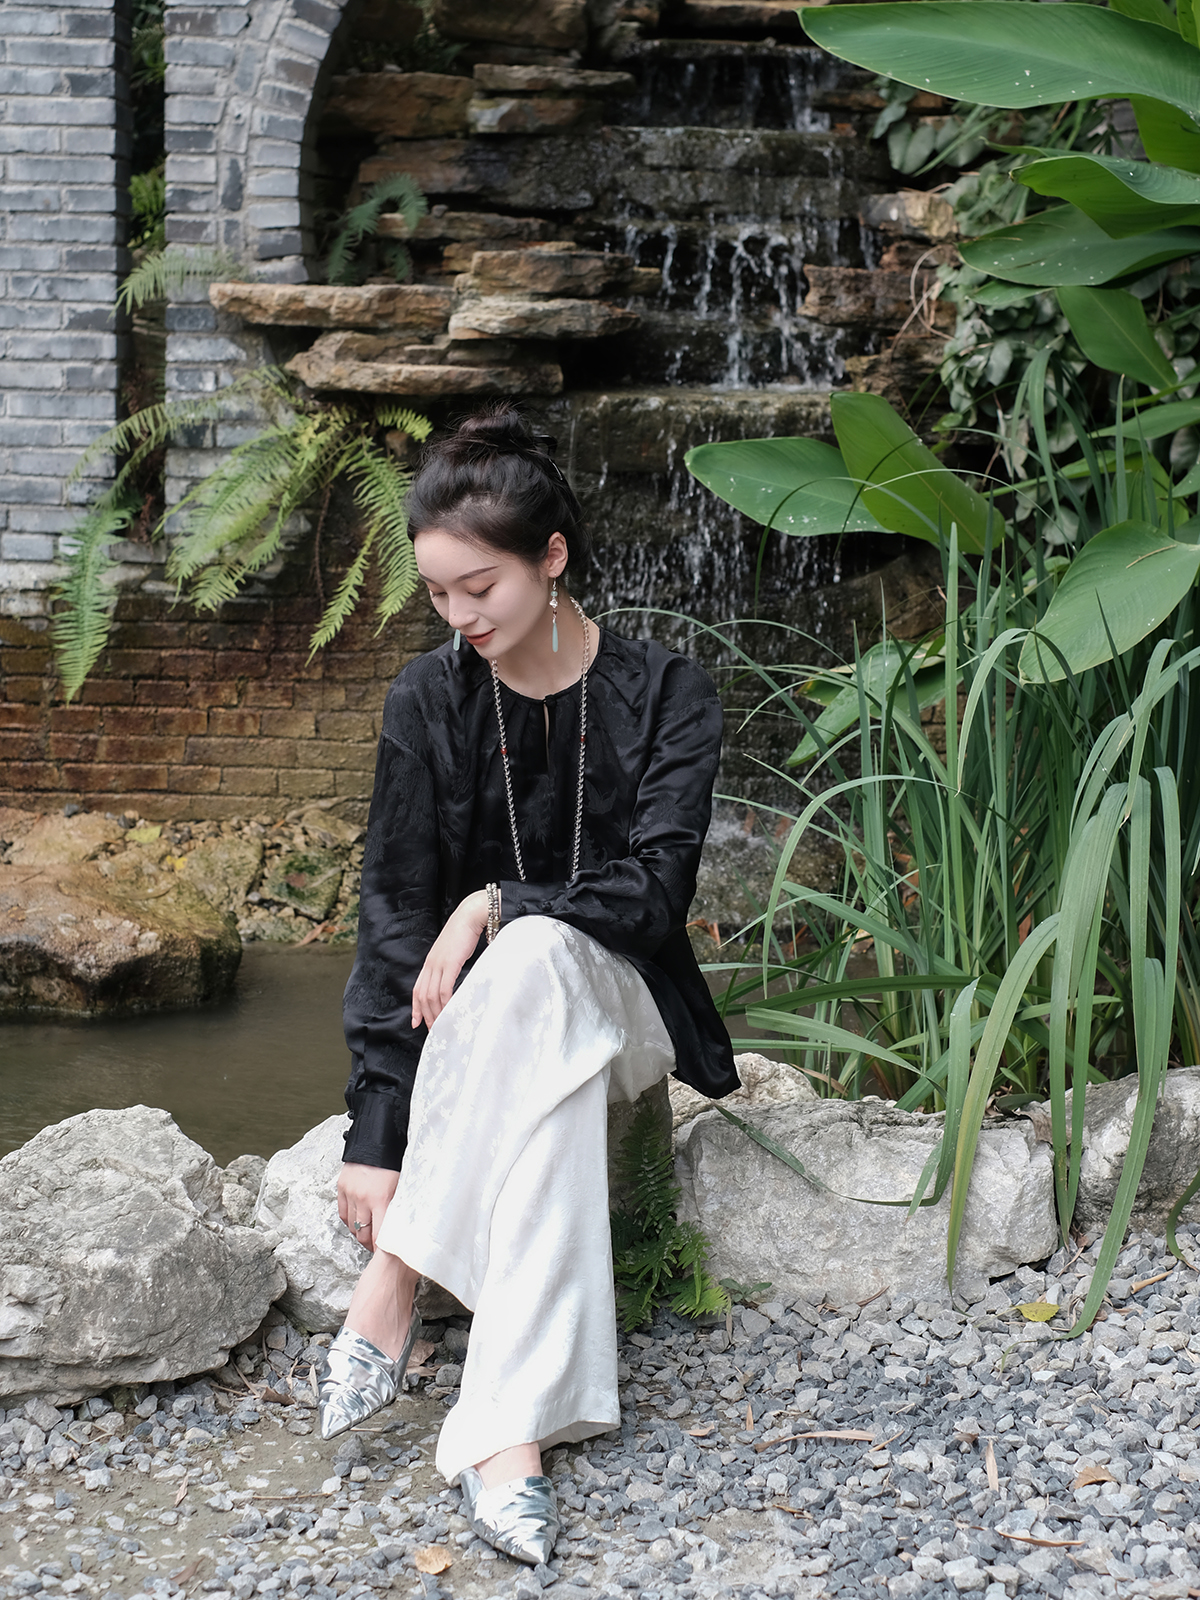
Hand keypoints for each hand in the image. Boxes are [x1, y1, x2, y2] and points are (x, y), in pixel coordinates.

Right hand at [338, 1162, 398, 1253]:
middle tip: (375, 1248)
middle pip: (362, 1234)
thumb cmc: (393, 1162)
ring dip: (359, 1233)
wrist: (376, 1141)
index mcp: (381, 1199)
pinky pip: (343, 1213)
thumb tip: (401, 1228)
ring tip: (367, 1236)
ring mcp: (350, 1193)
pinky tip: (357, 1223)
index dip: (380, 1249)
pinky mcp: (341, 1188)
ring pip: (352, 1225)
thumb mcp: (401, 1186)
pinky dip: (349, 1221)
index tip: (384, 1255)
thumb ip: (398, 1208)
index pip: (378, 1236)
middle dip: (369, 1244)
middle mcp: (363, 1198)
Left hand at [412, 890, 487, 1028]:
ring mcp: (439, 964)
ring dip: (435, 1012)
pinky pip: (444, 988)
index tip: (416, 1021)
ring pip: (431, 995)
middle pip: (422, 995)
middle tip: (432, 1029)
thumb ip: (450, 964)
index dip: (415, 1007)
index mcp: (430, 962)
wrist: (470, 916)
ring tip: (440, 1025)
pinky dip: (445, 1002)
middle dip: (426, 1015)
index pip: (417, 988)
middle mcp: (431, 964)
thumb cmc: (465, 932)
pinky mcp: (450, 963)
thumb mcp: (452, 951)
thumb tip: (453, 978)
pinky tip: (449, 1010)